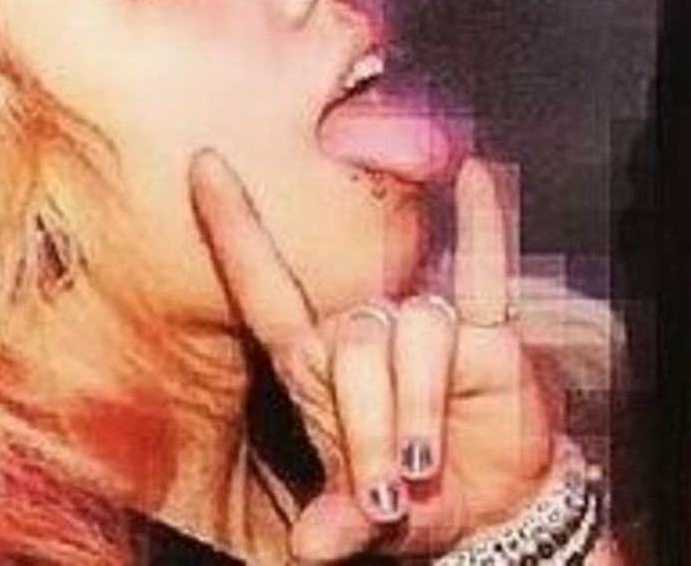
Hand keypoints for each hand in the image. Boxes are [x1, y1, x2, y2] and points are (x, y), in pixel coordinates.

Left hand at [189, 148, 555, 561]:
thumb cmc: (407, 502)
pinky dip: (483, 223)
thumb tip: (309, 547)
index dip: (232, 224)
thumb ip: (337, 524)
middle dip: (366, 425)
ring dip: (418, 411)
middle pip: (351, 343)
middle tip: (386, 491)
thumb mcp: (363, 522)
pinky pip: (486, 268)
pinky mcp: (484, 332)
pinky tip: (476, 176)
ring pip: (413, 336)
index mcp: (313, 362)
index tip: (203, 163)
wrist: (487, 513)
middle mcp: (364, 330)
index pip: (262, 282)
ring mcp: (422, 323)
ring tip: (427, 465)